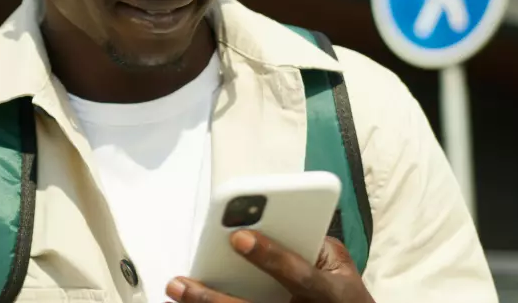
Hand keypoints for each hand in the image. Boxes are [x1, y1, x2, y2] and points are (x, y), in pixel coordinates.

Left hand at [166, 230, 374, 302]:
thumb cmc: (341, 292)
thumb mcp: (340, 265)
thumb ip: (310, 241)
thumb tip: (267, 223)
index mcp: (329, 293)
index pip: (298, 274)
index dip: (270, 256)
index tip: (238, 237)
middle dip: (214, 297)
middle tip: (181, 281)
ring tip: (176, 291)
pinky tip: (190, 302)